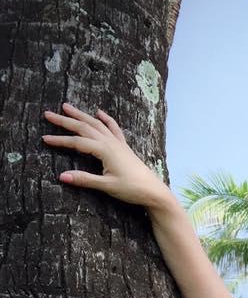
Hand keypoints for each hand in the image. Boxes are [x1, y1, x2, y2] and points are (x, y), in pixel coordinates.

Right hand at [42, 102, 171, 209]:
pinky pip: (113, 128)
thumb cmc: (132, 189)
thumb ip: (84, 179)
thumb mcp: (106, 186)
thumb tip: (62, 176)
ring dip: (81, 115)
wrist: (153, 191)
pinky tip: (99, 112)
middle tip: (49, 114)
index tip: (45, 139)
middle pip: (84, 127)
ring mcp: (118, 143)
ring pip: (96, 124)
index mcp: (104, 150)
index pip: (77, 143)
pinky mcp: (124, 147)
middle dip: (65, 121)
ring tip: (67, 106)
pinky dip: (105, 119)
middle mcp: (110, 142)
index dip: (60, 140)